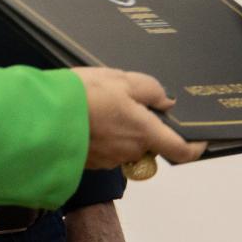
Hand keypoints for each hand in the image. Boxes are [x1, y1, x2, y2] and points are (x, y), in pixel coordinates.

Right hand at [76, 67, 206, 168]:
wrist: (41, 118)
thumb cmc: (81, 97)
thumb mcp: (122, 80)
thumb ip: (151, 90)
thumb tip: (167, 100)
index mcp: (144, 132)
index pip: (181, 150)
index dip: (195, 147)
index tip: (200, 139)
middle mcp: (130, 151)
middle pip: (150, 141)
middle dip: (145, 124)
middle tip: (127, 99)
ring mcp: (109, 159)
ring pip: (126, 143)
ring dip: (121, 128)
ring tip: (100, 104)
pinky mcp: (90, 161)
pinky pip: (106, 147)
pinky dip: (102, 134)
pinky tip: (87, 116)